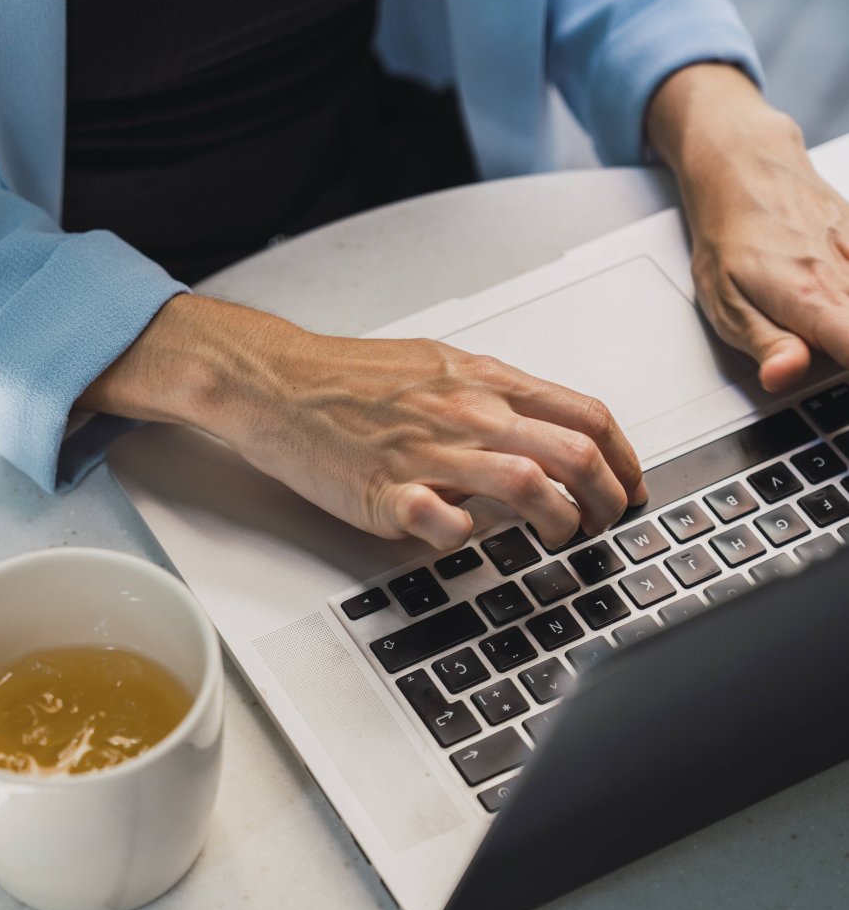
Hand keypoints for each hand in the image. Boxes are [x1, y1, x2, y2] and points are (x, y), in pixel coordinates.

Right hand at [80, 294, 644, 549]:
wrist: (279, 384)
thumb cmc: (352, 381)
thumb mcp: (439, 368)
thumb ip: (495, 400)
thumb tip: (543, 436)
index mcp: (485, 381)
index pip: (585, 415)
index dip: (624, 459)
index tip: (630, 488)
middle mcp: (469, 413)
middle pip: (574, 454)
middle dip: (609, 500)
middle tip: (607, 526)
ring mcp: (431, 453)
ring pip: (530, 487)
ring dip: (560, 524)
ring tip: (558, 541)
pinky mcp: (390, 493)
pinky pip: (447, 522)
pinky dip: (470, 537)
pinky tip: (468, 539)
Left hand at [648, 63, 848, 393]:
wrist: (742, 166)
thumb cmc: (727, 237)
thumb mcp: (726, 305)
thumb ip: (766, 345)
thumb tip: (785, 376)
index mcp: (807, 298)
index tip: (842, 380)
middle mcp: (840, 273)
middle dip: (844, 342)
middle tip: (828, 347)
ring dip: (843, 317)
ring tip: (827, 322)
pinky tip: (835, 296)